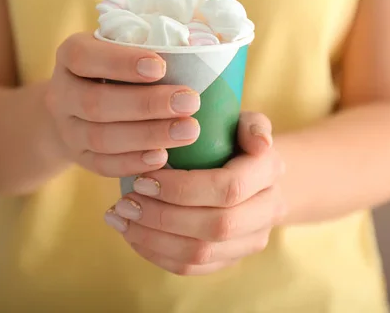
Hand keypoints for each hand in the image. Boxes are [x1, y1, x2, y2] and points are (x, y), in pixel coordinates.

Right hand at [45, 33, 200, 176]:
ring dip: (148, 135)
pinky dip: (133, 162)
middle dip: (147, 105)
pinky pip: (102, 165)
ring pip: (101, 138)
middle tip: (190, 101)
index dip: (121, 63)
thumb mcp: (118, 47)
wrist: (74, 107)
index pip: (84, 57)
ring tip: (189, 130)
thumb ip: (147, 43)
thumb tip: (200, 45)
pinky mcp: (78, 157)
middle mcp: (61, 93)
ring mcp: (67, 129)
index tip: (161, 67)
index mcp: (70, 56)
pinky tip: (163, 157)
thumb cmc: (112, 68)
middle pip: (96, 104)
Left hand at [105, 112, 285, 274]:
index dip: (182, 188)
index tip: (142, 178)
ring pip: (201, 253)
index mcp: (269, 172)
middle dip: (162, 217)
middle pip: (215, 227)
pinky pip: (192, 268)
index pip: (229, 188)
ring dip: (153, 239)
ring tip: (120, 219)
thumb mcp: (243, 121)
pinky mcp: (231, 259)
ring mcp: (251, 240)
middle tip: (125, 203)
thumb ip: (252, 125)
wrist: (249, 172)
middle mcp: (268, 210)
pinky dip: (156, 254)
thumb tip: (261, 144)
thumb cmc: (234, 138)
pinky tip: (131, 235)